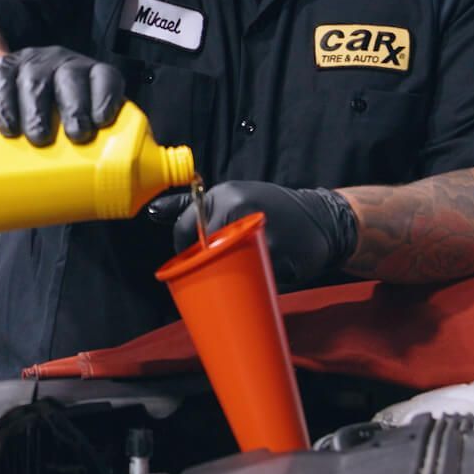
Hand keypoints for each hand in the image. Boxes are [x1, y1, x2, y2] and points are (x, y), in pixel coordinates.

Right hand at [0, 46, 124, 145]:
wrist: (4, 96)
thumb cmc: (48, 121)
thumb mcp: (72, 128)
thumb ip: (94, 149)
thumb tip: (115, 189)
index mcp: (87, 78)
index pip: (104, 76)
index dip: (107, 95)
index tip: (103, 121)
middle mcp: (60, 65)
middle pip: (71, 77)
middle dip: (76, 106)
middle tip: (76, 136)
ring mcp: (29, 64)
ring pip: (36, 79)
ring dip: (39, 110)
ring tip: (40, 139)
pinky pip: (2, 82)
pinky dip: (6, 105)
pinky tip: (9, 127)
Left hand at [150, 181, 358, 287]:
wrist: (321, 218)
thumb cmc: (266, 208)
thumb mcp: (229, 198)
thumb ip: (190, 206)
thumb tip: (151, 212)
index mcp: (224, 194)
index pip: (186, 227)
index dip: (183, 249)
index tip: (188, 260)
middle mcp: (239, 207)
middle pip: (204, 249)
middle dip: (205, 264)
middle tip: (216, 269)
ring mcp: (259, 229)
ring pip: (228, 264)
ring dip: (232, 273)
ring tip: (244, 268)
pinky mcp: (278, 252)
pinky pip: (254, 275)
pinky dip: (257, 279)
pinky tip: (267, 270)